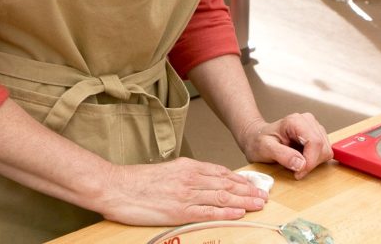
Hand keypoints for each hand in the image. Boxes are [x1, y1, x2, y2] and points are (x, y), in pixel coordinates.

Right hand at [96, 158, 266, 225]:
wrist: (116, 187)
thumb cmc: (136, 181)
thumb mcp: (166, 170)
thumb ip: (185, 175)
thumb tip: (200, 181)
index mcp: (187, 167)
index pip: (220, 172)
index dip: (239, 180)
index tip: (252, 184)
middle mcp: (190, 178)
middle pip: (226, 184)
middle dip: (248, 190)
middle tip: (263, 195)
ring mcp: (186, 194)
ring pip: (222, 196)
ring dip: (243, 201)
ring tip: (258, 204)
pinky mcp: (180, 210)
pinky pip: (209, 211)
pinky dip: (226, 212)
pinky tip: (238, 213)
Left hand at [237, 113, 332, 179]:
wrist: (256, 138)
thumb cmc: (259, 141)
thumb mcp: (265, 149)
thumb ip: (282, 155)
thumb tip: (301, 164)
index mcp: (296, 121)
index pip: (314, 142)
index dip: (310, 161)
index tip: (299, 173)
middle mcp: (308, 121)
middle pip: (322, 147)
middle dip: (311, 163)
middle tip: (296, 171)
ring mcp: (314, 128)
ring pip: (326, 151)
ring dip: (313, 162)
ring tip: (296, 164)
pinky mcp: (317, 136)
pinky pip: (324, 152)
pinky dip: (314, 161)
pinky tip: (301, 160)